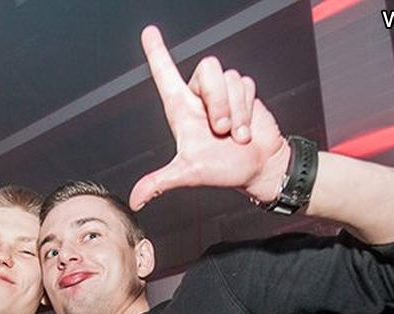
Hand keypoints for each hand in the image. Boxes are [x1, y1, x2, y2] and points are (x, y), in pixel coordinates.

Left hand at [129, 26, 288, 210]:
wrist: (257, 168)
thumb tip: (135, 200)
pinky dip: (248, 109)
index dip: (157, 53)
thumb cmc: (222, 169)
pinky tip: (246, 128)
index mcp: (180, 109)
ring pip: (229, 78)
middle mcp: (200, 96)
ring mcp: (222, 93)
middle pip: (206, 70)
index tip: (148, 32)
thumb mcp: (188, 174)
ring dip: (235, 110)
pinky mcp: (243, 92)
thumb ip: (161, 182)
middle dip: (218, 101)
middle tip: (221, 130)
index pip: (164, 75)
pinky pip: (246, 85)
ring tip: (234, 134)